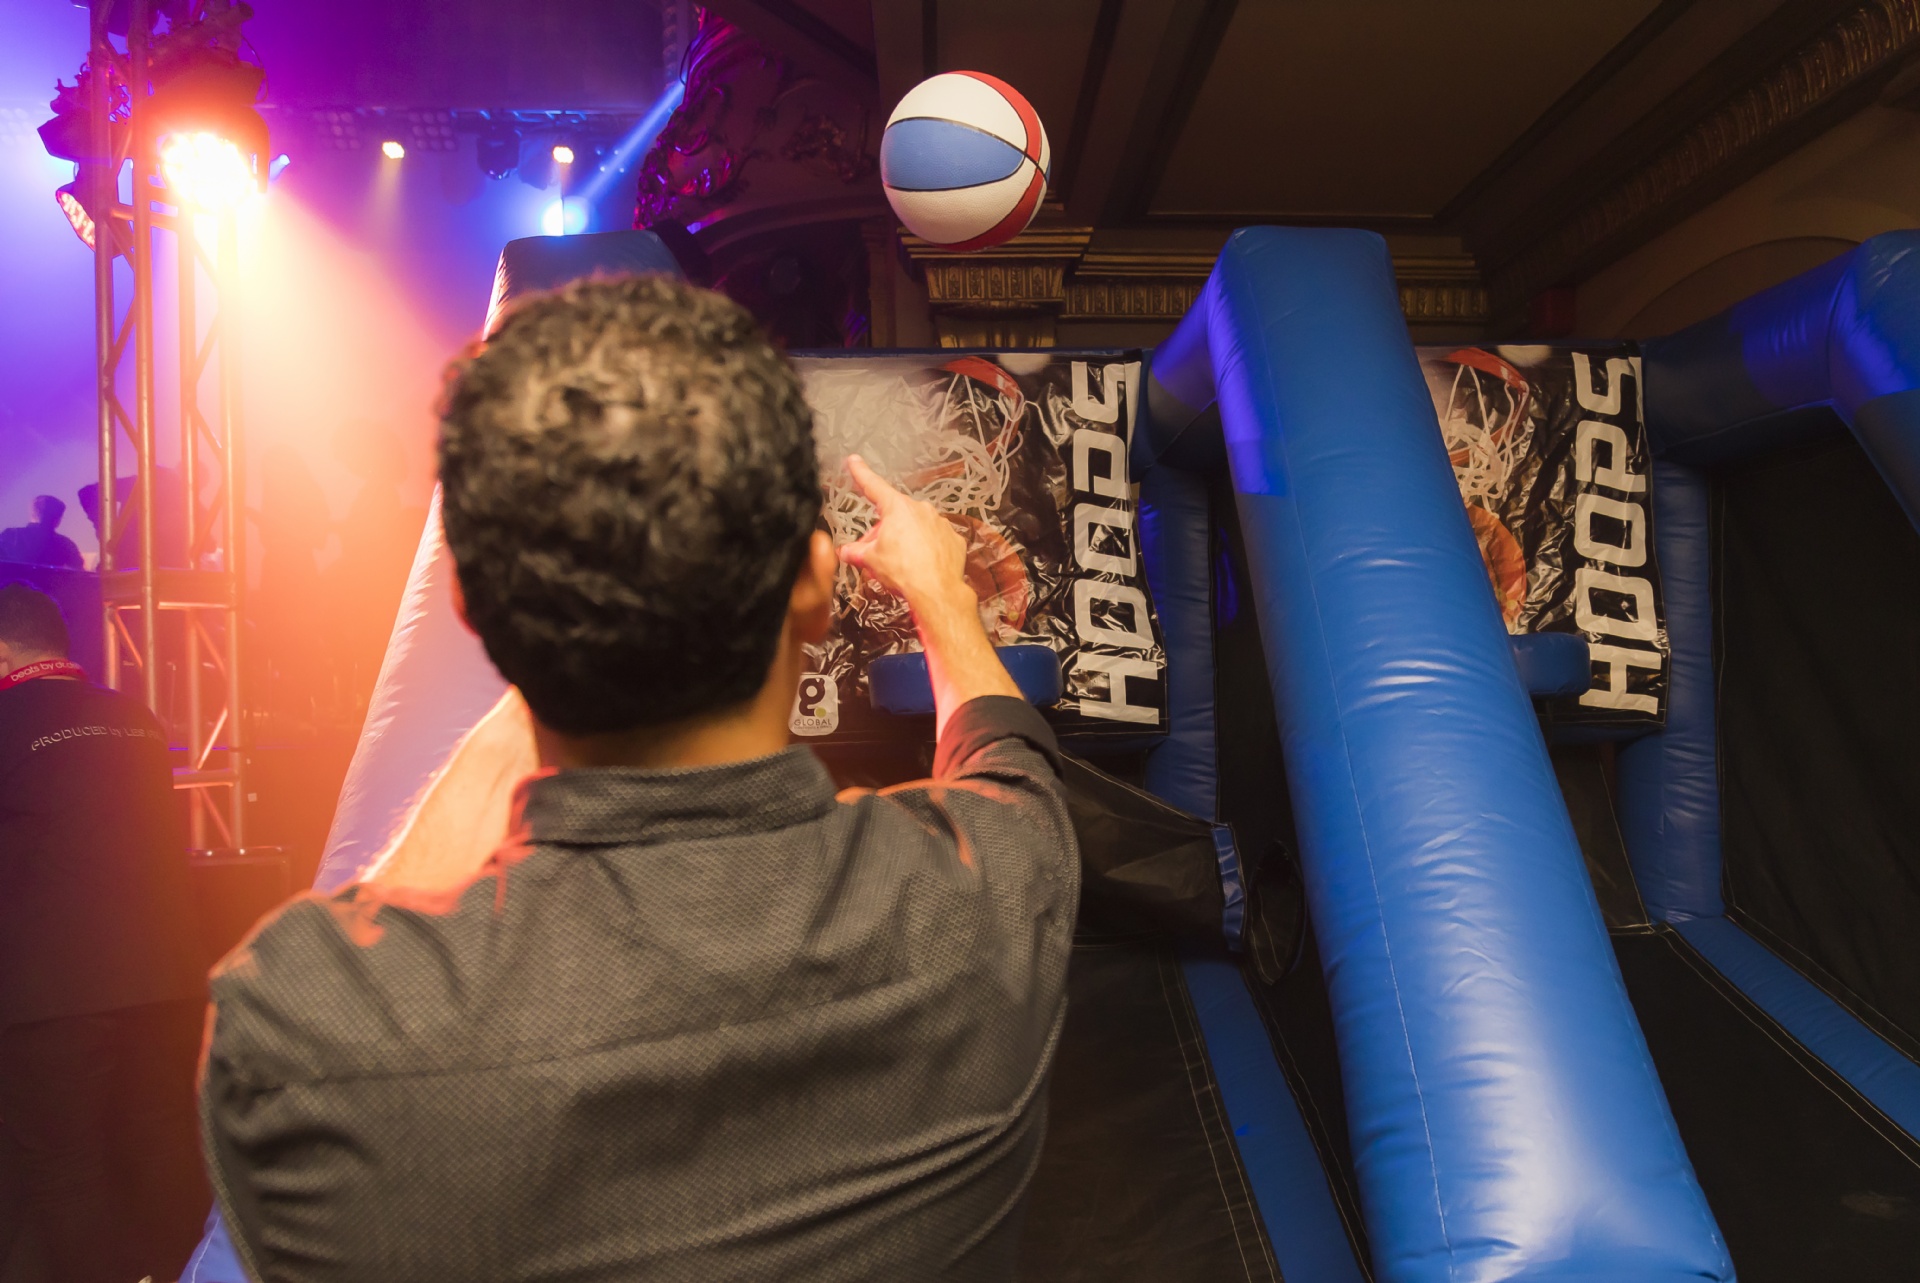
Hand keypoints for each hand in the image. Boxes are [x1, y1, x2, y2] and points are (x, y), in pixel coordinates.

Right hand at [835, 455, 1017, 735]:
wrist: (936, 591)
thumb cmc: (903, 572)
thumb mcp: (871, 560)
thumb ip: (855, 552)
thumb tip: (843, 552)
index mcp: (897, 508)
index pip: (873, 486)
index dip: (860, 473)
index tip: (854, 461)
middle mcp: (921, 510)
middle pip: (894, 516)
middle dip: (883, 532)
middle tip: (875, 554)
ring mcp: (940, 523)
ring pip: (915, 528)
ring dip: (905, 541)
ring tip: (900, 565)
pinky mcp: (954, 539)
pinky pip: (934, 540)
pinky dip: (925, 550)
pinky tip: (920, 566)